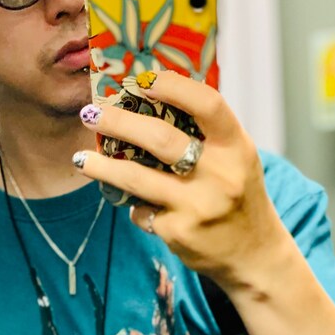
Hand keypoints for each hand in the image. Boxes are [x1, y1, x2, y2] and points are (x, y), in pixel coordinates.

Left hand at [73, 72, 285, 289]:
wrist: (253, 255)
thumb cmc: (238, 194)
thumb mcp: (235, 158)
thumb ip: (206, 132)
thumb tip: (149, 96)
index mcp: (237, 148)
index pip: (207, 104)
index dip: (172, 86)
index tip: (140, 79)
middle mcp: (220, 175)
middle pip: (160, 138)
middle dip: (118, 122)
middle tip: (92, 113)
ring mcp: (197, 206)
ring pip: (136, 178)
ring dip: (102, 167)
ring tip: (81, 159)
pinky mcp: (178, 233)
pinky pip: (142, 211)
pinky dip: (135, 205)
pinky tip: (135, 204)